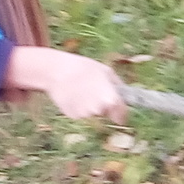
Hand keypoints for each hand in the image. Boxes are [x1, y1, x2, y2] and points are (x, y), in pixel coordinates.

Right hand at [3, 47, 127, 122]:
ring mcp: (84, 114)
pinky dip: (78, 106)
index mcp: (110, 99)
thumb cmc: (84, 68)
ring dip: (90, 105)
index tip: (120, 112)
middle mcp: (98, 109)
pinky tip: (73, 94)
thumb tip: (127, 98)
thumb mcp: (107, 72)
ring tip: (82, 89)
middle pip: (106, 112)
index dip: (121, 113)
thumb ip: (119, 86)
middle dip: (104, 105)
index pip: (122, 114)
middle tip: (94, 91)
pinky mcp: (72, 115)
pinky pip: (80, 113)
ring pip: (92, 113)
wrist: (57, 71)